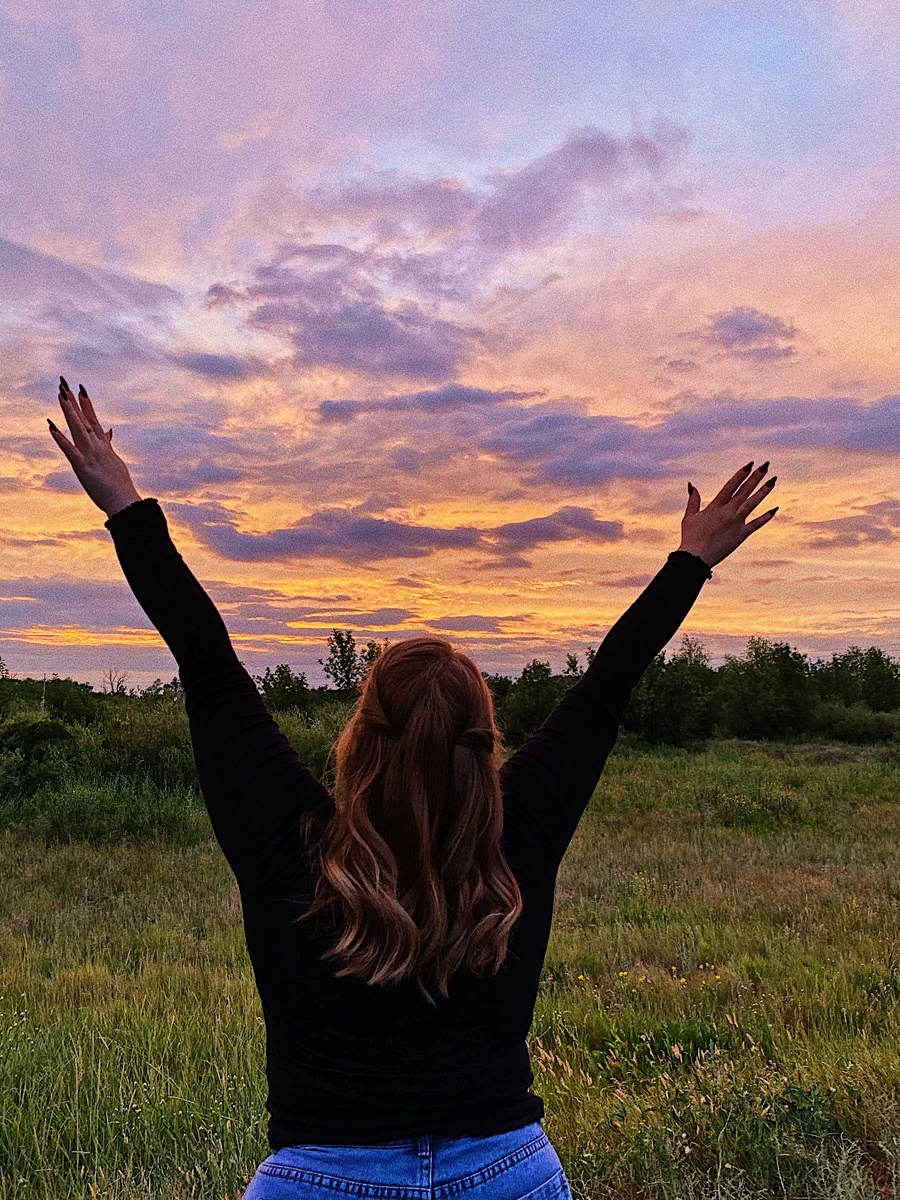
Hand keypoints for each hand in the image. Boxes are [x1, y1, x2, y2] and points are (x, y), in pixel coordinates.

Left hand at [48, 376, 141, 516]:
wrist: (125, 502)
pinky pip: (69, 450)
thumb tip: (109, 430)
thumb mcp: (115, 461)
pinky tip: (51, 427)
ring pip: (78, 429)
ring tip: (60, 396)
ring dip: (69, 412)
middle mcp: (97, 447)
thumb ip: (109, 444)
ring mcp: (90, 455)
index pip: (93, 420)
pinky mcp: (83, 467)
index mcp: (104, 446)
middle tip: (64, 384)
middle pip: (83, 419)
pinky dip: (60, 438)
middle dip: (73, 401)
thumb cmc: (120, 486)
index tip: (80, 389)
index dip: (86, 405)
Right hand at [678, 460, 777, 567]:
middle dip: (755, 477)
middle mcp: (728, 512)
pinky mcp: (741, 535)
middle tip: (766, 466)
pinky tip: (774, 509)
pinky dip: (765, 517)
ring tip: (773, 481)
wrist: (696, 558)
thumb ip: (693, 501)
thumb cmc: (690, 538)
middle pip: (744, 491)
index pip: (731, 486)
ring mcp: (736, 523)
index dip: (741, 474)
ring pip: (752, 503)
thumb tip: (692, 485)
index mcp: (715, 506)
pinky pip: (756, 524)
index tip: (750, 464)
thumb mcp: (689, 517)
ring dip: (763, 491)